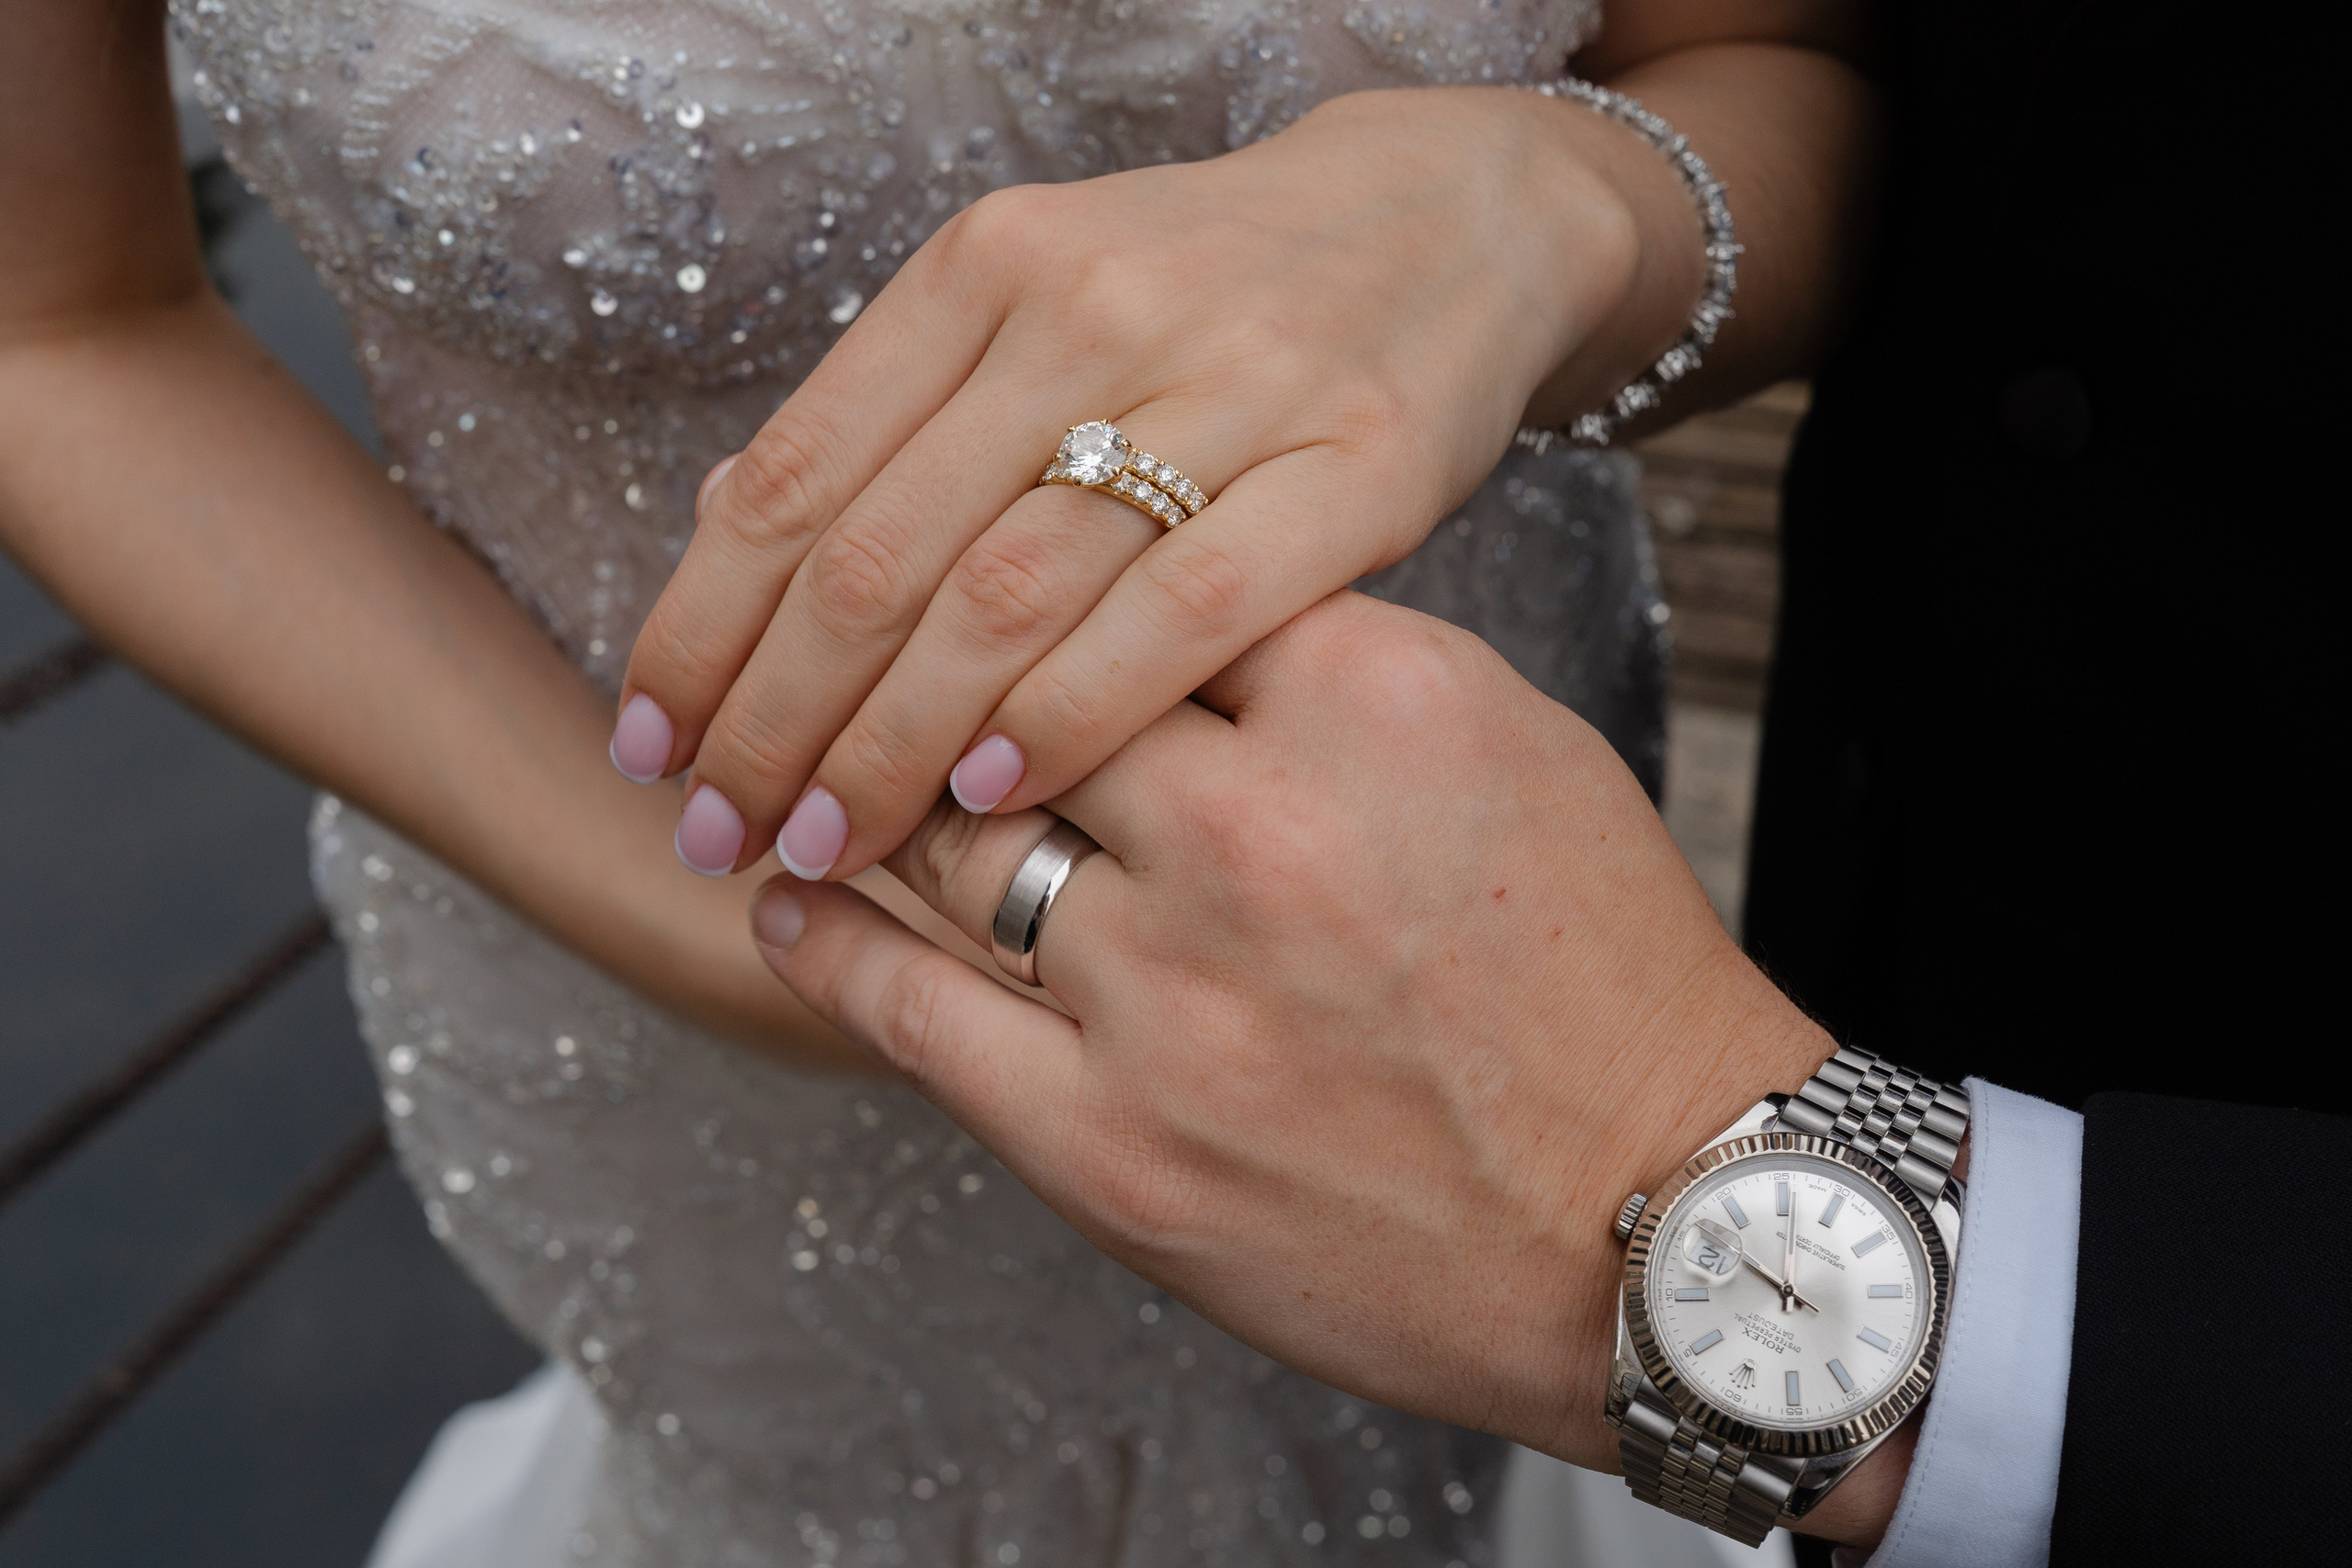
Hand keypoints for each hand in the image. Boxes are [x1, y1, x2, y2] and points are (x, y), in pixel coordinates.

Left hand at [613, 84, 1704, 878]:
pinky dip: (1074, 712)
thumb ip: (904, 423)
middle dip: (775, 719)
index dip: (700, 628)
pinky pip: (1184, 610)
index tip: (651, 750)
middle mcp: (1085, 310)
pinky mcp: (1353, 463)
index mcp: (984, 271)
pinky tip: (998, 797)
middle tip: (722, 835)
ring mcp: (1225, 384)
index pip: (792, 474)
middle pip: (877, 554)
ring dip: (894, 743)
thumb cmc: (1219, 295)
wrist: (1455, 218)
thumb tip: (729, 559)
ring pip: (1006, 591)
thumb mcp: (1040, 308)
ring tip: (824, 844)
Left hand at [746, 594, 1869, 1490]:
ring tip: (792, 762)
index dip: (1060, 577)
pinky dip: (826, 943)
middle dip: (939, 671)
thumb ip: (1330, 662)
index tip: (996, 573)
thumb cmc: (1599, 975)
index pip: (1142, 579)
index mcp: (1373, 700)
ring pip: (944, 840)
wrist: (1659, 1218)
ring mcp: (1172, 998)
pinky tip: (782, 891)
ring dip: (856, 793)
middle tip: (851, 645)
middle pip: (1019, 696)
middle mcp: (1255, 831)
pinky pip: (911, 1013)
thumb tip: (1160, 610)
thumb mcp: (1508, 746)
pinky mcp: (1113, 1148)